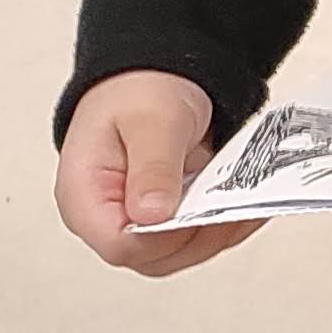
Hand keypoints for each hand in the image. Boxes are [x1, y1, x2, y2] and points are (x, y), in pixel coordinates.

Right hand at [54, 69, 255, 276]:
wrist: (154, 76)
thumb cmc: (138, 93)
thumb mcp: (151, 121)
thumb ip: (152, 167)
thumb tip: (150, 215)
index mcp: (84, 196)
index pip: (121, 244)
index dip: (163, 237)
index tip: (198, 211)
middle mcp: (105, 217)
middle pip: (154, 256)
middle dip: (199, 234)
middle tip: (234, 204)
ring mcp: (135, 220)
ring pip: (180, 252)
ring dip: (218, 231)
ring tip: (247, 202)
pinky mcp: (163, 219)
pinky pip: (196, 238)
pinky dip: (225, 225)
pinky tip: (245, 204)